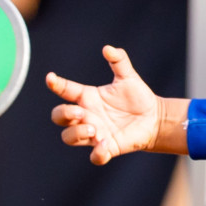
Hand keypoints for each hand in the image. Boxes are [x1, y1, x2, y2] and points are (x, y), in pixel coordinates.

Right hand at [47, 45, 179, 163]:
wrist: (154, 117)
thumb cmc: (137, 97)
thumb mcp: (128, 77)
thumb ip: (119, 61)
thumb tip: (108, 48)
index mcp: (87, 97)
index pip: (64, 90)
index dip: (55, 84)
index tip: (51, 78)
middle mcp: (87, 115)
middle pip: (59, 117)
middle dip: (64, 114)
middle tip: (82, 112)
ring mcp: (95, 133)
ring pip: (69, 138)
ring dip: (76, 133)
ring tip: (94, 128)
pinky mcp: (108, 148)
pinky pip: (95, 157)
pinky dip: (97, 153)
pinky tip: (105, 144)